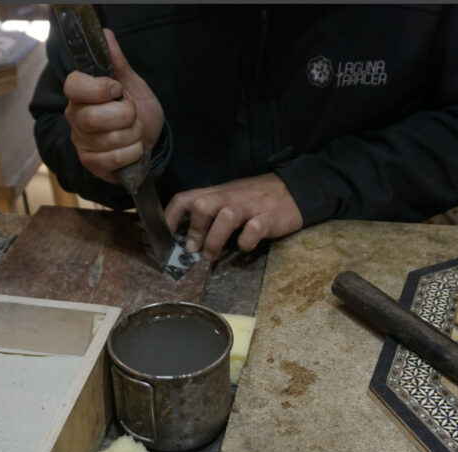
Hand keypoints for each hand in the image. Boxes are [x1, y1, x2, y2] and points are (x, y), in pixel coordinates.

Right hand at [63, 28, 163, 183]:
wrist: (149, 140)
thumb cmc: (137, 110)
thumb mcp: (133, 84)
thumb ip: (118, 63)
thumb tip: (106, 34)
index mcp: (80, 94)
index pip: (73, 86)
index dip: (98, 89)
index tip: (116, 90)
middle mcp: (75, 118)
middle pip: (92, 118)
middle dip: (125, 116)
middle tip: (132, 114)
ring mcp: (82, 144)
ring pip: (109, 140)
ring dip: (134, 135)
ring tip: (134, 132)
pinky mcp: (92, 165)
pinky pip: (116, 159)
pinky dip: (134, 153)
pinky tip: (133, 149)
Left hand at [164, 173, 303, 261]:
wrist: (294, 190)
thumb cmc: (255, 199)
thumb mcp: (228, 199)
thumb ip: (209, 213)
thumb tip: (186, 236)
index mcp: (217, 193)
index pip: (185, 198)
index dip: (170, 217)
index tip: (164, 238)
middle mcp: (230, 197)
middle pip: (203, 205)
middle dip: (194, 230)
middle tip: (192, 250)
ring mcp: (250, 206)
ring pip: (226, 216)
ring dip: (214, 240)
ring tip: (212, 256)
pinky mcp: (269, 218)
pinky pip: (254, 229)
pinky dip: (246, 242)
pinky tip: (244, 248)